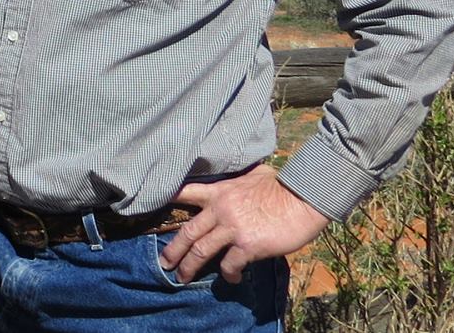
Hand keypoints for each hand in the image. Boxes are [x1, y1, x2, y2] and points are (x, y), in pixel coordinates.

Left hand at [158, 164, 328, 282]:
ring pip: (201, 251)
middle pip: (189, 231)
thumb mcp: (253, 174)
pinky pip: (229, 265)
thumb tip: (243, 175)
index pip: (187, 192)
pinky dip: (228, 275)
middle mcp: (220, 209)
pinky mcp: (246, 245)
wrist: (301, 199)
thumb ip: (240, 179)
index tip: (152, 205)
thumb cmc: (281, 185)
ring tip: (182, 277)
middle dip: (173, 249)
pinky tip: (232, 279)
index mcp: (221, 191)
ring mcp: (232, 228)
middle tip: (164, 262)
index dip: (169, 199)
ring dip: (190, 266)